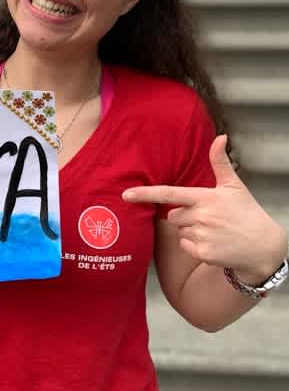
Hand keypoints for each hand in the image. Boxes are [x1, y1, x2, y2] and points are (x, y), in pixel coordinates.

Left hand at [122, 135, 287, 284]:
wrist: (264, 246)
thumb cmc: (247, 213)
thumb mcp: (234, 186)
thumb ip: (220, 162)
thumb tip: (220, 137)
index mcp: (205, 197)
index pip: (169, 194)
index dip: (145, 194)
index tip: (126, 195)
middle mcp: (202, 216)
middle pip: (173, 215)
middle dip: (185, 216)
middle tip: (209, 218)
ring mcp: (202, 236)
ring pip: (179, 231)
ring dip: (191, 231)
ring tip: (214, 231)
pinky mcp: (203, 253)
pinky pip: (185, 246)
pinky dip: (195, 246)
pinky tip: (214, 244)